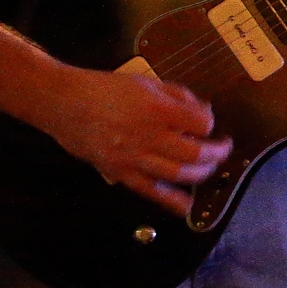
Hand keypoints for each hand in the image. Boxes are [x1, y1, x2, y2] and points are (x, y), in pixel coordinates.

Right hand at [39, 68, 232, 215]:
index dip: (209, 123)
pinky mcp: (120, 173)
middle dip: (216, 153)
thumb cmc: (105, 88)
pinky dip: (172, 201)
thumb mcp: (146, 82)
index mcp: (157, 109)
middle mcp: (148, 136)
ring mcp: (134, 157)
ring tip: (208, 168)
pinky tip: (186, 205)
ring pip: (178, 174)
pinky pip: (151, 191)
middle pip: (195, 152)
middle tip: (222, 148)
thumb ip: (177, 95)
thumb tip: (201, 111)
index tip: (207, 123)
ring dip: (201, 173)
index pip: (201, 123)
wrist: (64, 102)